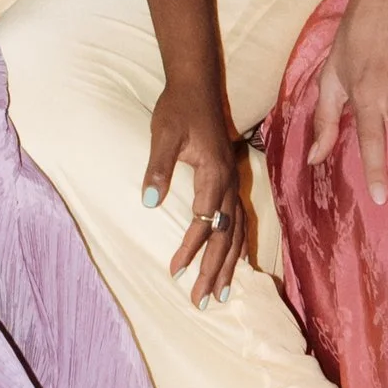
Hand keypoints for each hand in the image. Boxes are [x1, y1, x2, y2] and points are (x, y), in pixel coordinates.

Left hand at [144, 76, 254, 304]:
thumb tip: (148, 202)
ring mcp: (232, 183)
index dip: (190, 248)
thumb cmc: (177, 109)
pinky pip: (239, 221)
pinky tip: (236, 263)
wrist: (196, 85)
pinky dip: (238, 245)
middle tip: (202, 302)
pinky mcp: (229, 181)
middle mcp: (228, 183)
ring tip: (221, 294)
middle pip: (226, 235)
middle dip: (214, 270)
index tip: (175, 271)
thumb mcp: (163, 134)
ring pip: (236, 232)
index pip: (203, 221)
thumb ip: (157, 168)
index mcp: (214, 173)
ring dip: (229, 264)